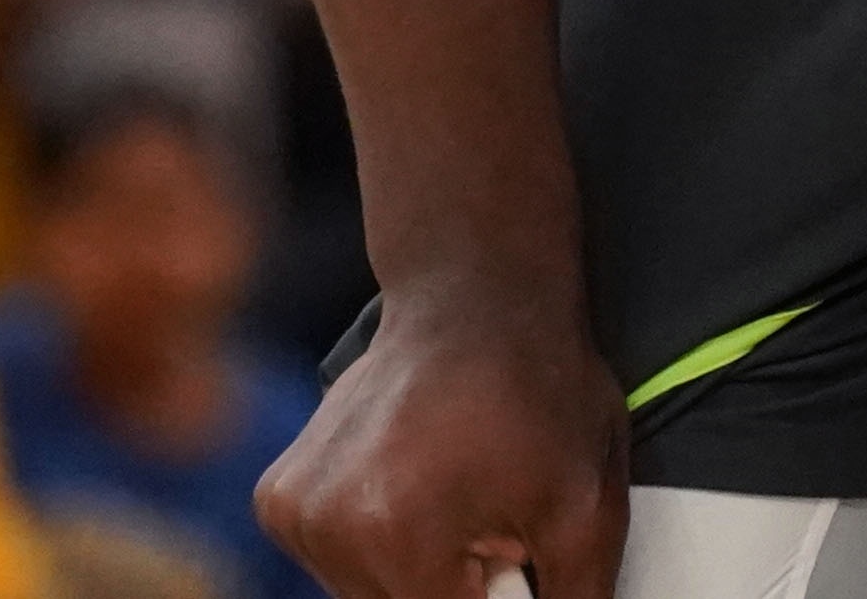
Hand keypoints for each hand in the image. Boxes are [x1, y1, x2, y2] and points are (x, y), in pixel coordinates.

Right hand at [257, 297, 625, 598]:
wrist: (473, 297)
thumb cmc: (537, 392)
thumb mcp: (588, 512)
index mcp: (397, 533)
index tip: (508, 558)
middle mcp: (325, 525)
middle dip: (450, 591)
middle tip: (489, 532)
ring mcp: (292, 510)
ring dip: (413, 577)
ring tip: (455, 509)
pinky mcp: (278, 498)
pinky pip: (334, 566)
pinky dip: (378, 551)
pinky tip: (414, 495)